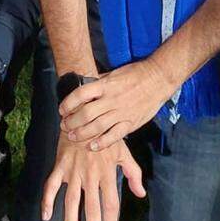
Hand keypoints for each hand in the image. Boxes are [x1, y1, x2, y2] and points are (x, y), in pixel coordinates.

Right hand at [41, 137, 144, 220]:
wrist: (84, 114)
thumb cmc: (105, 136)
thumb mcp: (123, 151)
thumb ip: (133, 172)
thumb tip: (141, 194)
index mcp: (107, 171)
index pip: (111, 202)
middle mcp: (91, 173)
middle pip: (92, 206)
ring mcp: (74, 170)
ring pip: (71, 199)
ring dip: (70, 220)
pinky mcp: (60, 165)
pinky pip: (52, 184)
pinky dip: (47, 200)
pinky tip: (45, 216)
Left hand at [58, 58, 172, 150]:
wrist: (158, 79)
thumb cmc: (135, 74)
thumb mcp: (114, 74)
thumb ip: (99, 82)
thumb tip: (84, 86)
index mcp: (106, 85)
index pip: (81, 94)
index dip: (68, 102)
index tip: (62, 109)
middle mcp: (111, 99)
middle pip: (86, 113)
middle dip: (72, 121)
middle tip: (64, 126)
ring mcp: (121, 112)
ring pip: (97, 126)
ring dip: (82, 133)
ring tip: (72, 136)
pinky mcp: (130, 123)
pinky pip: (114, 136)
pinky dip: (102, 143)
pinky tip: (92, 146)